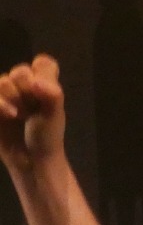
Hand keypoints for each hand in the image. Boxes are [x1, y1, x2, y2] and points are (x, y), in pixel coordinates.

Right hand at [0, 54, 66, 173]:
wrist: (32, 161)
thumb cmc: (47, 137)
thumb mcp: (55, 115)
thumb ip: (51, 95)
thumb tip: (35, 82)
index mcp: (44, 86)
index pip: (44, 63)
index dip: (42, 72)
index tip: (44, 90)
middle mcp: (25, 87)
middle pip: (21, 71)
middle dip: (26, 88)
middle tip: (33, 108)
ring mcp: (7, 96)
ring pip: (4, 81)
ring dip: (13, 96)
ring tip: (20, 115)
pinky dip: (0, 102)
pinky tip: (10, 113)